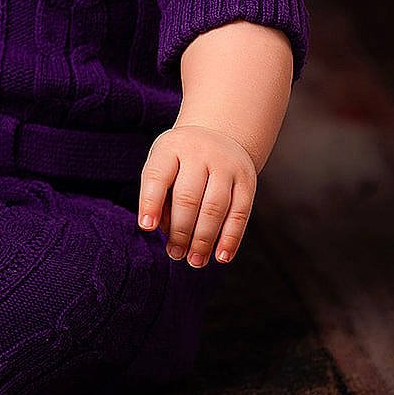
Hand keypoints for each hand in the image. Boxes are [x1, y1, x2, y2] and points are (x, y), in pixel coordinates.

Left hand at [136, 125, 257, 267]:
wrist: (219, 134)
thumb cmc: (182, 159)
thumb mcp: (164, 164)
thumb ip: (159, 194)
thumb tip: (164, 231)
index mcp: (171, 147)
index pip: (157, 175)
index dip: (150, 202)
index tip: (146, 226)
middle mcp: (199, 152)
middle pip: (188, 197)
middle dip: (180, 231)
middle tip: (175, 254)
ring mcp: (226, 165)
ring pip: (215, 207)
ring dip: (204, 239)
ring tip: (194, 261)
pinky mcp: (247, 180)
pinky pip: (240, 213)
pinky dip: (230, 238)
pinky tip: (220, 256)